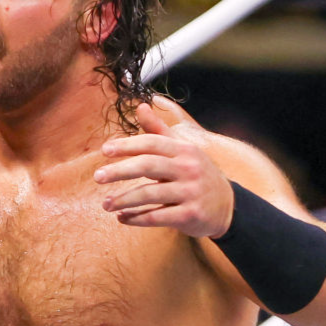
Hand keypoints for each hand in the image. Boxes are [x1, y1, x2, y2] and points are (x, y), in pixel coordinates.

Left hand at [96, 99, 233, 236]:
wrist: (227, 206)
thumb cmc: (196, 174)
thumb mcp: (183, 150)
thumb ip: (159, 130)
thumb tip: (140, 106)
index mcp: (184, 150)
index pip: (152, 143)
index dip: (127, 145)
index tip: (105, 151)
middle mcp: (188, 169)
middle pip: (148, 166)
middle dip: (120, 171)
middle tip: (98, 176)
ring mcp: (190, 193)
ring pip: (150, 194)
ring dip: (124, 200)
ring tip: (106, 204)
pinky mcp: (190, 215)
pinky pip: (157, 217)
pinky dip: (137, 219)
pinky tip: (122, 218)